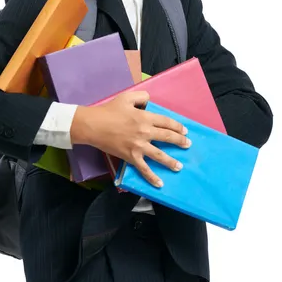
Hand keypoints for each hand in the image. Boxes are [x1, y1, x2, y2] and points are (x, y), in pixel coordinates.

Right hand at [70, 91, 190, 186]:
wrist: (93, 125)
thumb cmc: (109, 111)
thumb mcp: (126, 97)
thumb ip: (141, 97)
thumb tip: (150, 101)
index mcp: (145, 117)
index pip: (166, 122)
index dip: (177, 126)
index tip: (184, 130)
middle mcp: (145, 132)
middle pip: (167, 137)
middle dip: (180, 141)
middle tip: (187, 145)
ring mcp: (139, 146)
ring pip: (160, 155)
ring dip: (171, 161)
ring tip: (179, 166)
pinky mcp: (131, 157)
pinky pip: (144, 169)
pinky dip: (152, 177)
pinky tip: (159, 184)